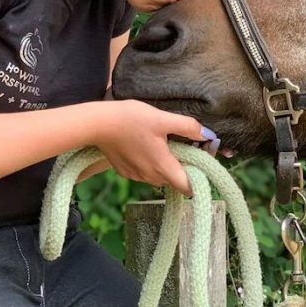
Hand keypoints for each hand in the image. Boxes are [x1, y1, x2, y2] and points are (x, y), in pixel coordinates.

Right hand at [92, 100, 216, 196]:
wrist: (97, 123)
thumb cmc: (131, 119)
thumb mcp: (163, 118)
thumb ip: (188, 127)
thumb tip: (208, 135)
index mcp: (163, 167)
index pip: (188, 187)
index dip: (199, 176)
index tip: (200, 159)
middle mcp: (150, 177)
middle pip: (175, 180)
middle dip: (183, 166)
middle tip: (184, 144)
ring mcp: (136, 176)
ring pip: (159, 176)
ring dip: (166, 164)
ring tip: (163, 143)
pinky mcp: (125, 171)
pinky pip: (145, 172)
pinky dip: (150, 163)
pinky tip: (145, 145)